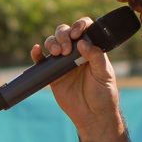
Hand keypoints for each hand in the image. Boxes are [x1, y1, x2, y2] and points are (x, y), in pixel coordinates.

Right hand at [33, 18, 123, 133]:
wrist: (92, 115)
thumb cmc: (103, 95)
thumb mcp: (104, 74)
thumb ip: (96, 57)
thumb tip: (82, 42)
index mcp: (92, 49)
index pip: (85, 29)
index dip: (79, 26)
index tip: (77, 34)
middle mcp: (76, 52)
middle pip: (65, 32)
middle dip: (63, 35)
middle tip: (66, 49)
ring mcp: (63, 62)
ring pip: (53, 43)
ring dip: (52, 43)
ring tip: (58, 54)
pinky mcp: (52, 74)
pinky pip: (41, 61)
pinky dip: (36, 54)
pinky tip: (36, 51)